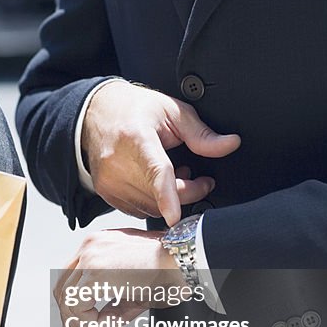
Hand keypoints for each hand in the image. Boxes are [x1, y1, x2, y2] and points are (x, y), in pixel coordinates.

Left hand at [54, 228, 180, 326]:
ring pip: (69, 300)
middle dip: (74, 318)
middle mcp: (90, 246)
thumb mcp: (136, 290)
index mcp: (99, 244)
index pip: (72, 277)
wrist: (185, 260)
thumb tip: (99, 323)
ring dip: (86, 325)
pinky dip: (92, 324)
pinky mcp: (95, 272)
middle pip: (63, 287)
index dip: (74, 306)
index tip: (90, 326)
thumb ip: (114, 305)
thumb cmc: (170, 271)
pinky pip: (79, 306)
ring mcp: (91, 257)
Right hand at [81, 81, 239, 225]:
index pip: (155, 171)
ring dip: (170, 198)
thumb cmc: (134, 110)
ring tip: (173, 174)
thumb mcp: (172, 112)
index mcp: (136, 137)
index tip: (174, 216)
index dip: (167, 195)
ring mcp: (110, 181)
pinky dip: (153, 201)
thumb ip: (202, 134)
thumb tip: (231, 144)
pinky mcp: (106, 193)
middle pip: (162, 194)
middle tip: (200, 178)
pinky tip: (155, 183)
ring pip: (152, 207)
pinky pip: (139, 209)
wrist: (96, 113)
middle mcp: (118, 162)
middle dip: (188, 191)